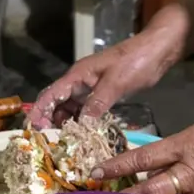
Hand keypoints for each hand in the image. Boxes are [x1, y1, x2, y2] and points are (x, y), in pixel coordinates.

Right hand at [27, 5, 189, 128]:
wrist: (158, 50)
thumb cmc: (136, 61)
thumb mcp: (116, 83)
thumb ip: (97, 103)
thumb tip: (81, 125)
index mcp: (78, 75)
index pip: (51, 94)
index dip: (40, 112)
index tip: (35, 130)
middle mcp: (80, 82)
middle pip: (57, 103)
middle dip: (50, 121)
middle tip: (50, 143)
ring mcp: (91, 88)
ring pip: (71, 108)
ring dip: (67, 124)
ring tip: (66, 143)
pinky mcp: (102, 94)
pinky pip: (86, 110)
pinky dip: (82, 122)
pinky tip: (84, 136)